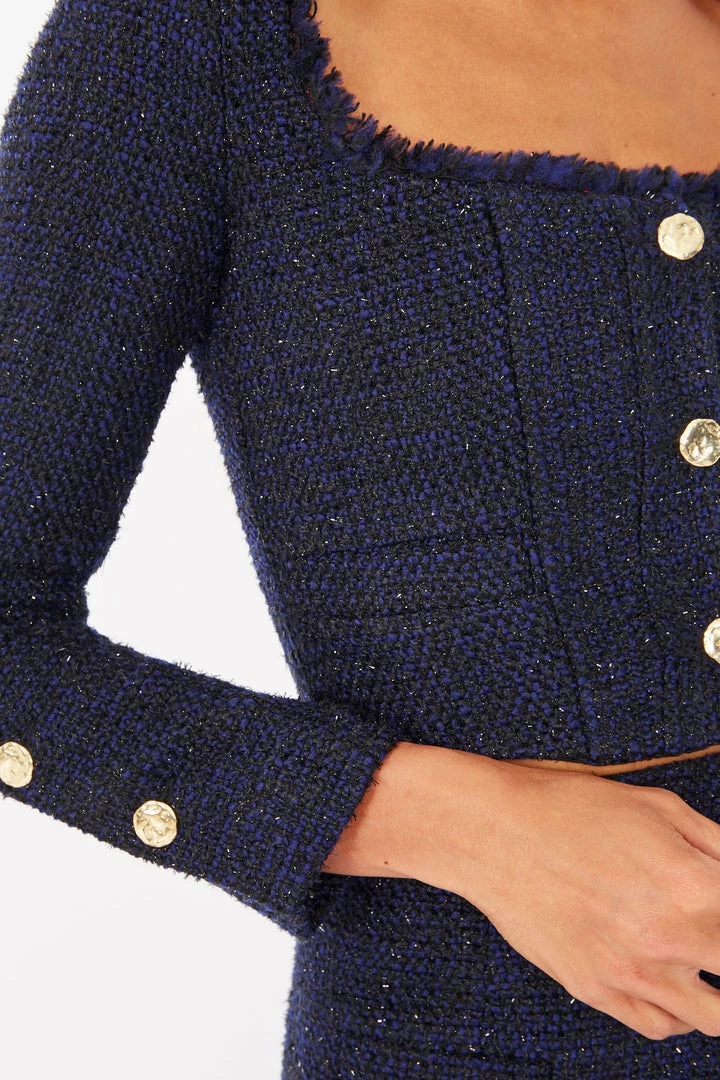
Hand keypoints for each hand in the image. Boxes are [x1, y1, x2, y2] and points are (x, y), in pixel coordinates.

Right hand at [453, 759, 719, 1039]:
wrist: (493, 831)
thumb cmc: (570, 807)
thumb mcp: (658, 806)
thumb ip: (716, 846)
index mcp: (694, 885)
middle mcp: (670, 937)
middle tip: (715, 936)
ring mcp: (631, 971)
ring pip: (712, 1018)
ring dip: (718, 996)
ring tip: (704, 966)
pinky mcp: (595, 989)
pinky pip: (659, 1026)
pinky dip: (679, 1015)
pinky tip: (675, 988)